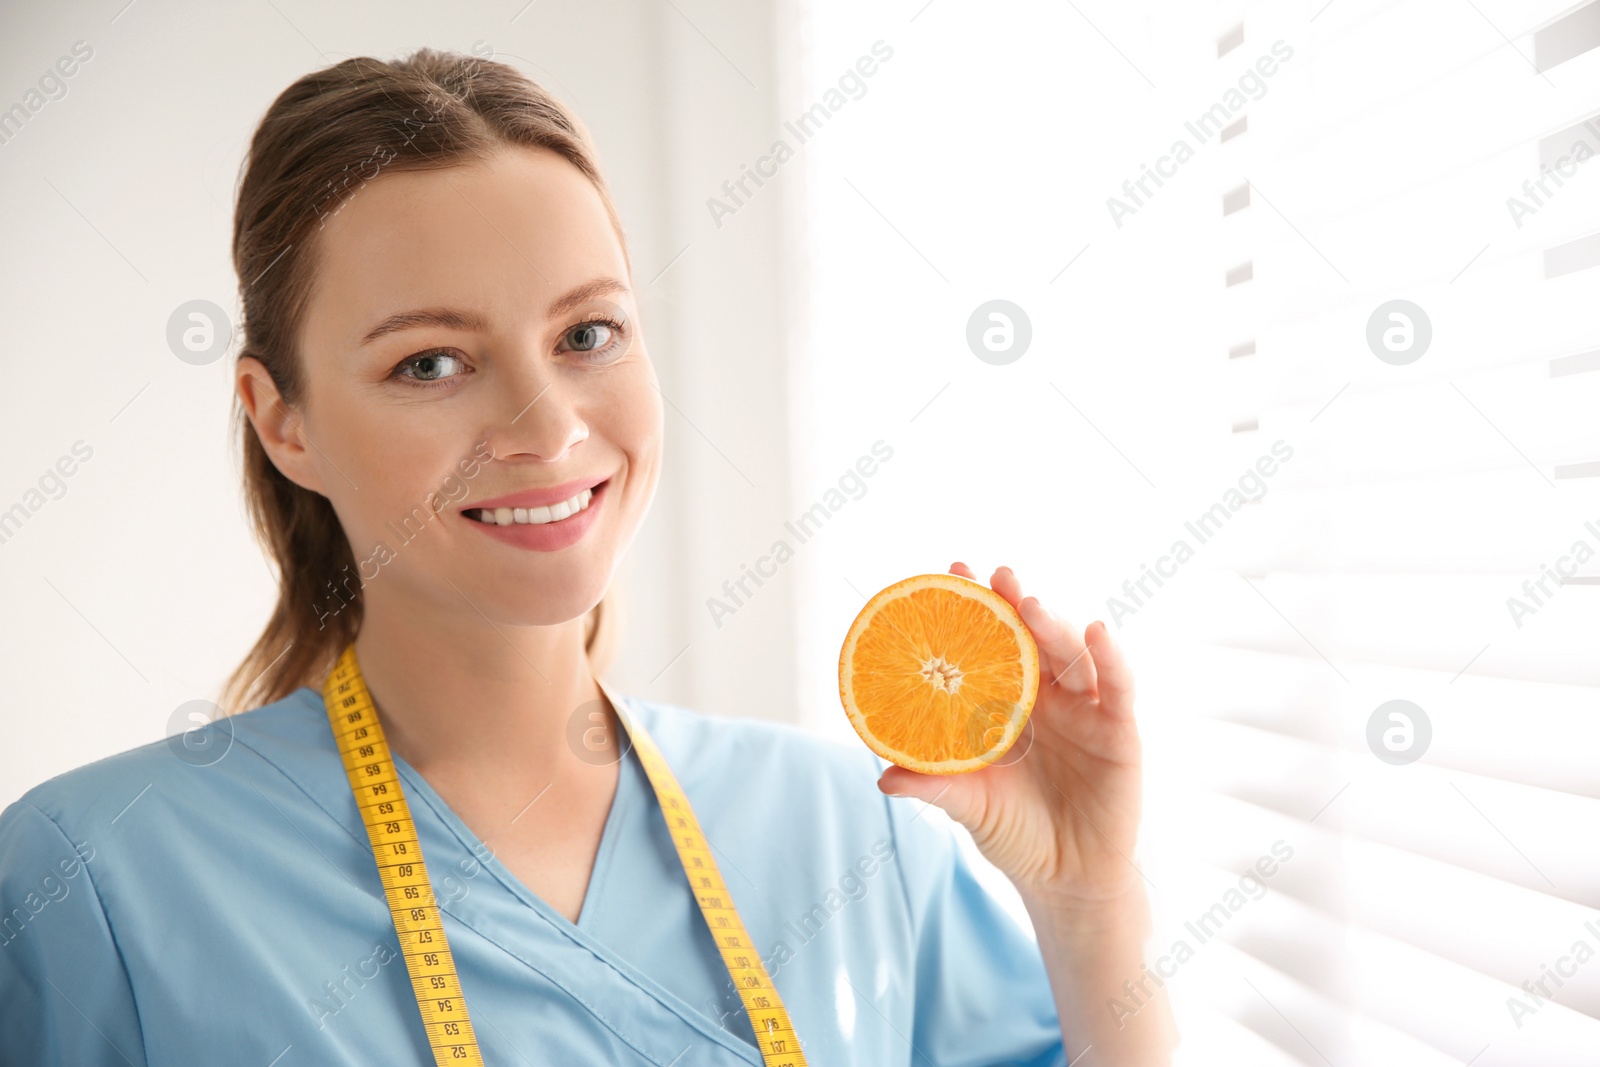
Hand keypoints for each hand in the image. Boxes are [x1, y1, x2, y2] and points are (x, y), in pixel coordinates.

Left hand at [876, 563, 1146, 908]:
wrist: (1065, 879)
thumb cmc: (1014, 833)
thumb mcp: (968, 806)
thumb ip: (933, 785)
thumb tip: (883, 775)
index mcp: (1009, 703)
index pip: (993, 644)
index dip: (978, 608)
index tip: (953, 571)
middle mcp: (1049, 698)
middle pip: (1034, 637)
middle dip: (1015, 602)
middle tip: (995, 574)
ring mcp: (1087, 711)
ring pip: (1072, 655)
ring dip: (1053, 625)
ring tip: (1029, 603)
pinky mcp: (1119, 734)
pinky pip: (1117, 689)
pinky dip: (1111, 658)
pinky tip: (1096, 631)